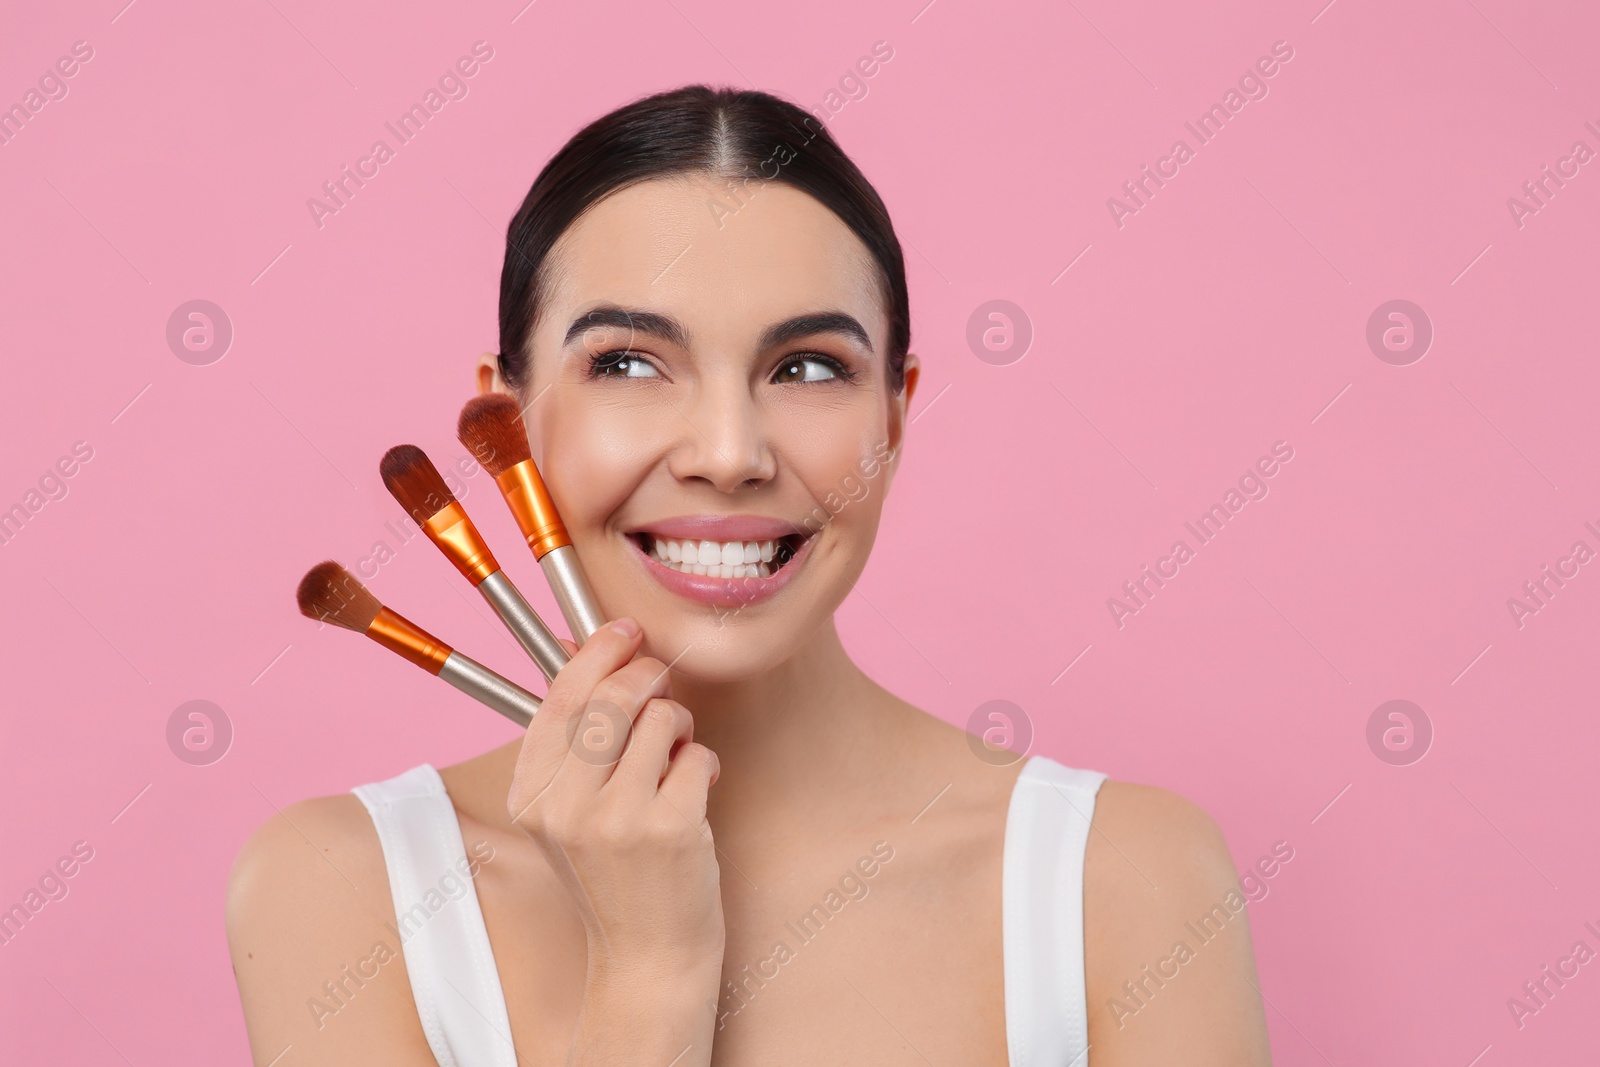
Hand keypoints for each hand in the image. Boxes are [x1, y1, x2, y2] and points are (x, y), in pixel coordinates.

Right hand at [506, 617, 723, 1061]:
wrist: (646, 957)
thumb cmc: (614, 874)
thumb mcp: (568, 811)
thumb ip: (572, 740)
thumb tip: (583, 650)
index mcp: (531, 795)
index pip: (560, 698)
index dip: (596, 652)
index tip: (625, 631)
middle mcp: (566, 806)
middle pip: (612, 696)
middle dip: (648, 675)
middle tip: (663, 684)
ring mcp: (617, 820)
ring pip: (663, 719)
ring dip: (680, 726)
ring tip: (677, 757)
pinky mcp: (670, 830)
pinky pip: (698, 755)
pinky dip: (706, 763)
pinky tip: (698, 790)